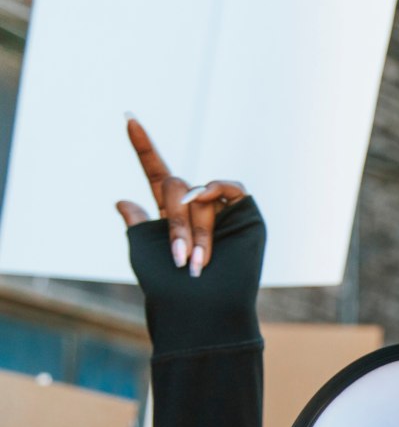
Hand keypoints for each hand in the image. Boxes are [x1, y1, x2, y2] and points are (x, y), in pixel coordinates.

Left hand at [115, 117, 246, 276]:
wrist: (205, 308)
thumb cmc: (171, 287)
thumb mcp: (143, 249)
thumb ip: (136, 221)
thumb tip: (123, 200)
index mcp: (171, 214)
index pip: (156, 173)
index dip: (143, 147)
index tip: (128, 118)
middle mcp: (197, 208)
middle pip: (175, 187)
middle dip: (174, 221)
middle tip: (180, 258)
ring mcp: (222, 211)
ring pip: (199, 196)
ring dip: (196, 229)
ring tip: (199, 261)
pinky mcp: (246, 215)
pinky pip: (230, 187)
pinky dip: (215, 189)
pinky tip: (207, 200)